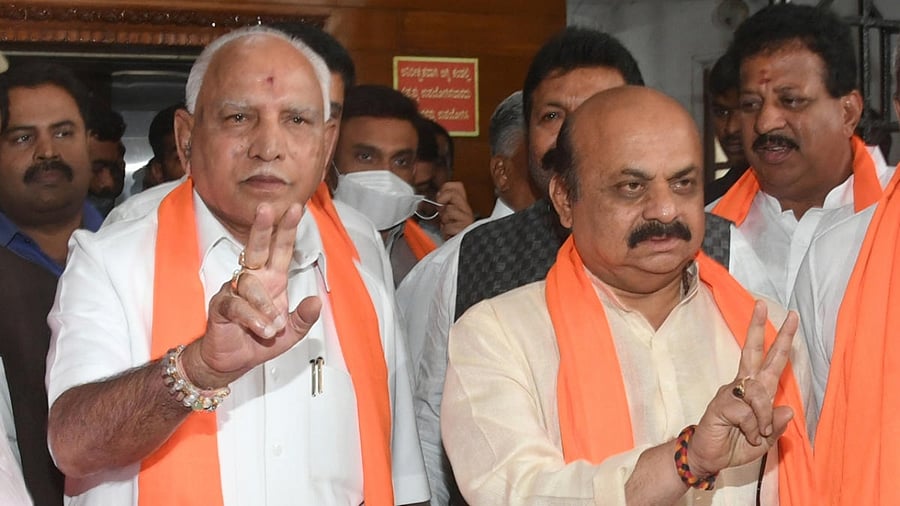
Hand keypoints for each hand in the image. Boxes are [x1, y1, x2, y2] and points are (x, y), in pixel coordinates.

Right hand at [183, 203, 321, 387]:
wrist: (233, 361)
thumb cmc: (259, 341)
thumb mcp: (292, 333)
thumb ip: (305, 318)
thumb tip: (316, 301)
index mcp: (273, 280)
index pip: (281, 249)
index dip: (287, 230)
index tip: (295, 208)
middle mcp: (254, 280)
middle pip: (257, 248)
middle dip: (264, 228)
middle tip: (268, 209)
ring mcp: (235, 290)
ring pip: (250, 284)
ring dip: (265, 306)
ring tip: (273, 327)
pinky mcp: (221, 305)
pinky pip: (236, 306)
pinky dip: (252, 318)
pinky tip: (261, 329)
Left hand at [436, 181, 474, 238]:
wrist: (461, 247)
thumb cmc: (453, 233)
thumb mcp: (446, 215)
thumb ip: (443, 205)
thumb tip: (436, 197)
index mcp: (462, 205)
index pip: (457, 186)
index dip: (446, 189)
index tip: (440, 199)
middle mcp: (466, 210)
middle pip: (453, 194)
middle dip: (444, 203)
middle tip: (443, 212)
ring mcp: (466, 219)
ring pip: (449, 211)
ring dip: (444, 221)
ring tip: (448, 226)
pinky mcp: (464, 229)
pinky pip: (449, 226)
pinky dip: (446, 231)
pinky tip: (450, 234)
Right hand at [687, 300, 796, 476]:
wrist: (707, 457)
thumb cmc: (734, 445)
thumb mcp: (764, 441)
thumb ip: (777, 426)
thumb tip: (788, 409)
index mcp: (755, 391)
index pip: (770, 361)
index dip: (782, 341)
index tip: (792, 318)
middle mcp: (742, 386)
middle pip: (753, 352)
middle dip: (760, 328)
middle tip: (763, 305)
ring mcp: (729, 393)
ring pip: (759, 393)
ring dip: (764, 417)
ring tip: (759, 435)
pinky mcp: (721, 404)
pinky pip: (748, 412)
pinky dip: (753, 428)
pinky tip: (747, 436)